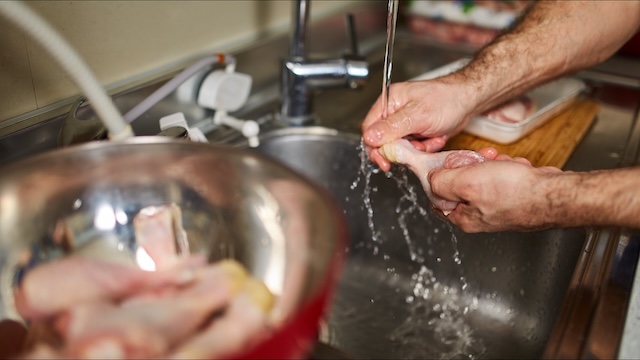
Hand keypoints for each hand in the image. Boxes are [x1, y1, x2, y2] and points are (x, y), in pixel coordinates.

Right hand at [361, 76, 477, 170]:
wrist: (469, 101)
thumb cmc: (447, 100)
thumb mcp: (417, 115)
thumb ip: (391, 127)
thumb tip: (369, 137)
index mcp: (389, 101)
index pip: (369, 127)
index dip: (374, 146)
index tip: (383, 159)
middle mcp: (394, 111)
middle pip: (383, 139)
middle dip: (400, 149)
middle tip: (411, 153)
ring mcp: (405, 122)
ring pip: (399, 146)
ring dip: (415, 148)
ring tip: (430, 139)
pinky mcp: (416, 130)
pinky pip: (413, 147)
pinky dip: (425, 147)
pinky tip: (436, 137)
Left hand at [428, 154, 561, 231]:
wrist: (553, 193)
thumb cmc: (515, 192)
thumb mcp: (467, 182)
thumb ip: (442, 181)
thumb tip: (430, 178)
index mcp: (463, 217)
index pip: (437, 198)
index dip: (440, 177)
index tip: (448, 165)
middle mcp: (478, 215)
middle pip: (460, 183)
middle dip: (470, 166)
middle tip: (480, 161)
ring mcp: (496, 205)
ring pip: (481, 176)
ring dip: (491, 164)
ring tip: (502, 164)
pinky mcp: (512, 195)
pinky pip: (501, 175)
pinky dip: (508, 167)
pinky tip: (515, 168)